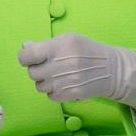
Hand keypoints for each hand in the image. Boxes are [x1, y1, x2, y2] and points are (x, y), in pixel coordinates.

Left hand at [18, 33, 135, 107]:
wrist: (111, 69)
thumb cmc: (86, 51)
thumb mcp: (67, 40)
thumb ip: (44, 44)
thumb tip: (24, 46)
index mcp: (57, 48)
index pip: (27, 56)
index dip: (25, 57)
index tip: (30, 56)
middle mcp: (59, 66)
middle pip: (32, 72)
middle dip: (37, 68)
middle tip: (48, 65)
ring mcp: (64, 82)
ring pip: (39, 86)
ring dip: (44, 81)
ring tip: (57, 74)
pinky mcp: (69, 95)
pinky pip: (50, 96)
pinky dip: (54, 91)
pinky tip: (64, 83)